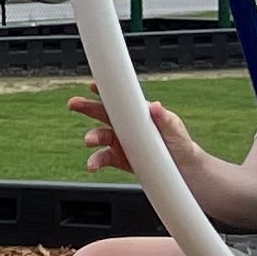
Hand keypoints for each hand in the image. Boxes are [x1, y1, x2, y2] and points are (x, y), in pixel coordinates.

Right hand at [68, 93, 189, 177]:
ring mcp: (120, 142)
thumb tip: (156, 106)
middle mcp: (125, 126)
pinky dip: (95, 161)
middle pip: (102, 113)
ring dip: (92, 136)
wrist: (182, 170)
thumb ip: (166, 119)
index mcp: (138, 114)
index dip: (105, 91)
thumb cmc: (179, 144)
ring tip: (89, 141)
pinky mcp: (117, 158)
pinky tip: (92, 164)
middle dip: (87, 107)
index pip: (120, 99)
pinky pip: (101, 158)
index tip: (93, 85)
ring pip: (99, 135)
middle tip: (74, 104)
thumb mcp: (176, 130)